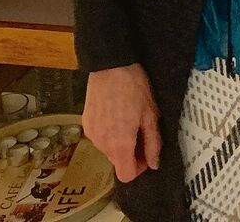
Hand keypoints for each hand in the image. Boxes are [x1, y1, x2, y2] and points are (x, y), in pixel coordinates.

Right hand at [83, 63, 161, 182]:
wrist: (110, 64)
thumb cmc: (133, 86)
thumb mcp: (151, 115)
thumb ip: (153, 143)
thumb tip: (154, 162)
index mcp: (120, 144)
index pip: (125, 175)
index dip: (138, 168)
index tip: (146, 154)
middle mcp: (102, 143)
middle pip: (117, 161)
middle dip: (130, 152)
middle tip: (141, 131)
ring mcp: (91, 133)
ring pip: (108, 149)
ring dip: (119, 141)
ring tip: (128, 117)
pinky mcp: (85, 122)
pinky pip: (99, 136)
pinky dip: (108, 131)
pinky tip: (116, 112)